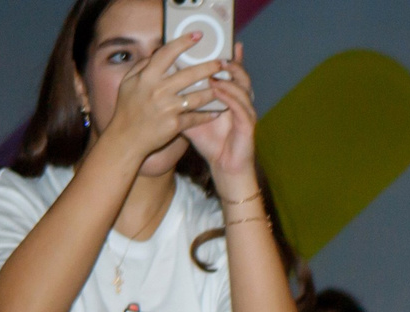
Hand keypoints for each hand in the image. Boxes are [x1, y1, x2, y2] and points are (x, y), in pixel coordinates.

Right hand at [99, 34, 220, 168]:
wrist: (126, 138)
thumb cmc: (127, 108)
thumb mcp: (128, 83)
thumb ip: (142, 67)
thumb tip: (157, 53)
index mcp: (147, 77)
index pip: (167, 54)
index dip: (183, 43)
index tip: (198, 36)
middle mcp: (158, 90)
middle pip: (189, 75)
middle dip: (208, 67)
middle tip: (221, 63)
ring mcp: (168, 108)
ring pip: (197, 97)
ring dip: (213, 91)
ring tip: (225, 86)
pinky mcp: (175, 125)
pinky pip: (196, 117)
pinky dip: (208, 115)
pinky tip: (218, 111)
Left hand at [184, 45, 260, 185]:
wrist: (225, 167)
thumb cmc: (210, 143)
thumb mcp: (191, 119)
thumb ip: (182, 102)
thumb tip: (161, 88)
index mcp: (229, 98)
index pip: (230, 74)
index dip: (229, 59)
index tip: (221, 45)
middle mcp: (240, 102)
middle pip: (241, 76)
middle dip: (231, 63)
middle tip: (218, 54)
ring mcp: (246, 112)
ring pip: (244, 88)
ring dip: (229, 78)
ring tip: (217, 70)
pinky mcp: (248, 125)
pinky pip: (241, 107)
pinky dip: (230, 97)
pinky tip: (218, 90)